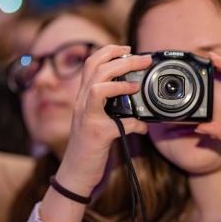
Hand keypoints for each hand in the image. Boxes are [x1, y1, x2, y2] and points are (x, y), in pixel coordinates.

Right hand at [56, 45, 151, 194]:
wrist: (75, 173)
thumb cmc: (90, 147)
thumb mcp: (102, 122)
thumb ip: (116, 112)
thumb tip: (142, 114)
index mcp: (84, 97)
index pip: (91, 63)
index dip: (109, 51)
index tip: (127, 48)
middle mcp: (82, 103)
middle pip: (97, 68)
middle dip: (122, 59)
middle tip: (144, 59)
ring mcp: (86, 118)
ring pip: (97, 87)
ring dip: (119, 81)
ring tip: (137, 85)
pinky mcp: (96, 135)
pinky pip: (115, 123)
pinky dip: (133, 122)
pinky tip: (141, 125)